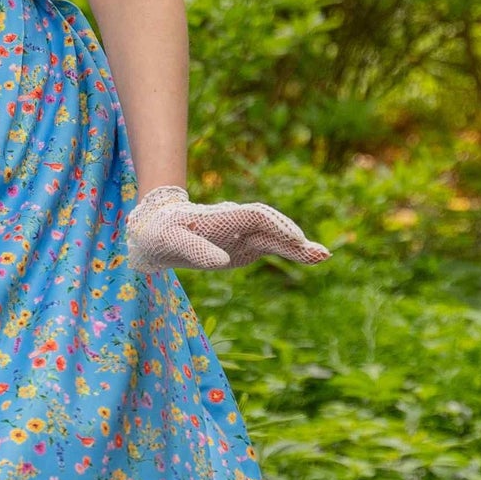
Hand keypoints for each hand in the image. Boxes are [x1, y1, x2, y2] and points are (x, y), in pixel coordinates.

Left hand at [125, 185, 329, 274]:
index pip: (255, 217)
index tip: (293, 239)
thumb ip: (194, 250)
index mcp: (221, 218)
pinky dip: (291, 253)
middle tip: (321, 254)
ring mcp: (243, 235)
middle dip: (294, 239)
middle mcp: (237, 223)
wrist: (157, 230)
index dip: (276, 225)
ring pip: (275, 239)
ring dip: (298, 248)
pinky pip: (272, 248)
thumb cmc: (161, 233)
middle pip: (271, 227)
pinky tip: (310, 257)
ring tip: (323, 256)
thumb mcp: (169, 242)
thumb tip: (222, 262)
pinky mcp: (245, 247)